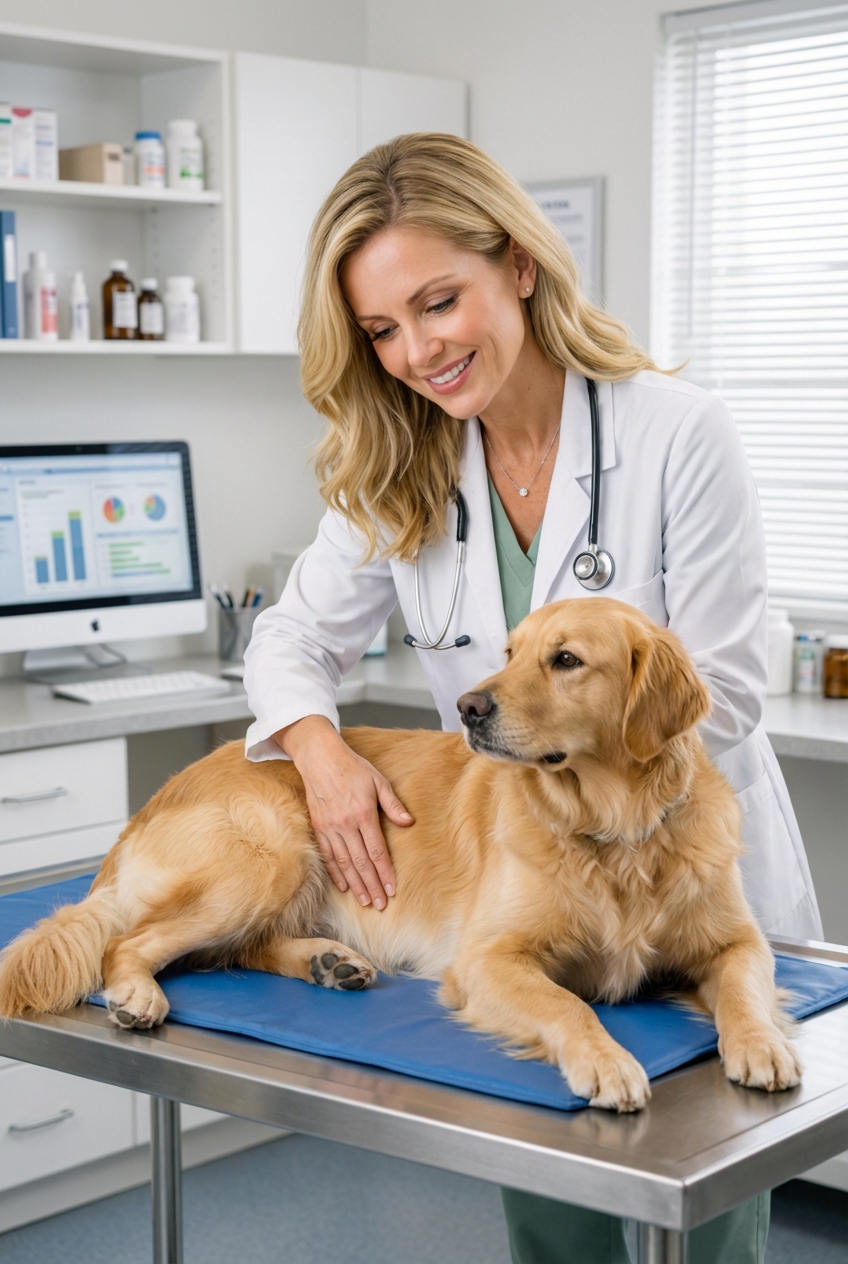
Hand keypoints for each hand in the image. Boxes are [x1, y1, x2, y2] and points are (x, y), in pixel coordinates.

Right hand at [276, 716, 412, 908]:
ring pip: (344, 863)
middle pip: (361, 862)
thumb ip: (393, 804)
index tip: (392, 889)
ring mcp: (329, 828)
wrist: (319, 758)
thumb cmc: (352, 767)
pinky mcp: (318, 828)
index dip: (385, 872)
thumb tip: (408, 822)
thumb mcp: (378, 780)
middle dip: (372, 885)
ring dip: (355, 884)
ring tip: (365, 901)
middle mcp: (345, 824)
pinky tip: (344, 886)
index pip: (377, 851)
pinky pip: (328, 856)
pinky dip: (336, 873)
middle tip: (381, 904)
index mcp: (363, 813)